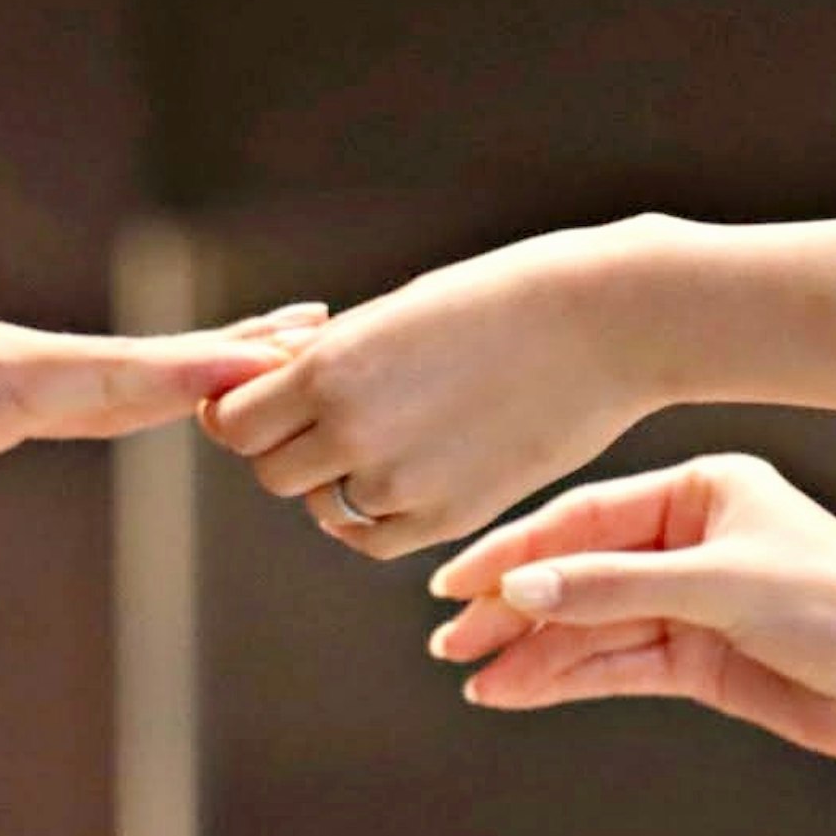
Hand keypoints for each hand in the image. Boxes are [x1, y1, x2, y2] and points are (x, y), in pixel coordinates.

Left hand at [0, 301, 320, 516]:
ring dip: (204, 365)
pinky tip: (192, 394)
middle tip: (329, 335)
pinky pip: (91, 393)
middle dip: (227, 354)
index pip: (98, 373)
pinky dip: (153, 390)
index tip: (270, 364)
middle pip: (135, 362)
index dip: (183, 374)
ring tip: (294, 352)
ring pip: (122, 373)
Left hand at [199, 220, 671, 557]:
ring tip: (391, 433)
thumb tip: (270, 388)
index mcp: (330, 369)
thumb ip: (325, 361)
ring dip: (338, 481)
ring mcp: (401, 481)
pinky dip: (376, 516)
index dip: (245, 412)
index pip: (231, 422)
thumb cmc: (499, 298)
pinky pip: (375, 538)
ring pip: (324, 507)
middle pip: (271, 472)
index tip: (275, 397)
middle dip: (290, 447)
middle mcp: (353, 431)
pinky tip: (404, 475)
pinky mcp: (449, 517)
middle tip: (332, 417)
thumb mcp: (393, 314)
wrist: (604, 322)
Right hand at [424, 454, 835, 769]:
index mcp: (702, 490)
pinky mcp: (702, 660)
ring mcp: (693, 602)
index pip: (584, 518)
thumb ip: (611, 588)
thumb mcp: (719, 586)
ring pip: (590, 624)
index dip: (514, 552)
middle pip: (576, 570)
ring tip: (472, 677)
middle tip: (450, 641)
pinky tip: (516, 690)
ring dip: (531, 651)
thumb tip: (517, 591)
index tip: (453, 586)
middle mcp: (691, 540)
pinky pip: (615, 665)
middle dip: (512, 607)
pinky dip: (566, 678)